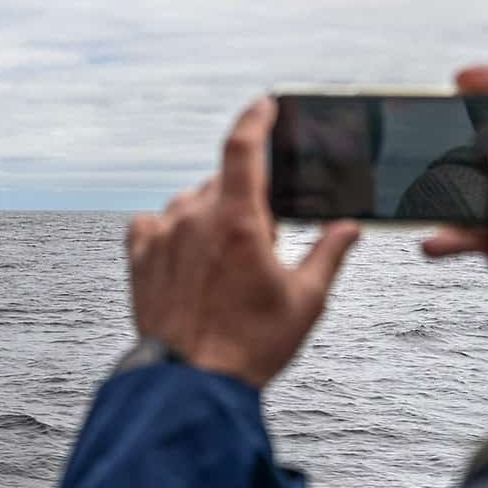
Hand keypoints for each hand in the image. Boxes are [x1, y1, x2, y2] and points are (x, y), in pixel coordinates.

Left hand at [126, 98, 361, 388]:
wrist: (192, 383)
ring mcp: (162, 236)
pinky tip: (183, 252)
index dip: (254, 119)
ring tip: (225, 260)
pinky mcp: (138, 257)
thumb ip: (328, 254)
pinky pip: (152, 224)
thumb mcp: (305, 301)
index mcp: (238, 219)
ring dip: (208, 215)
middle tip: (260, 239)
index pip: (243, 147)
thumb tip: (349, 227)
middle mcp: (194, 217)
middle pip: (220, 182)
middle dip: (243, 199)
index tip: (264, 105)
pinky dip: (170, 229)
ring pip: (188, 203)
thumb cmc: (252, 345)